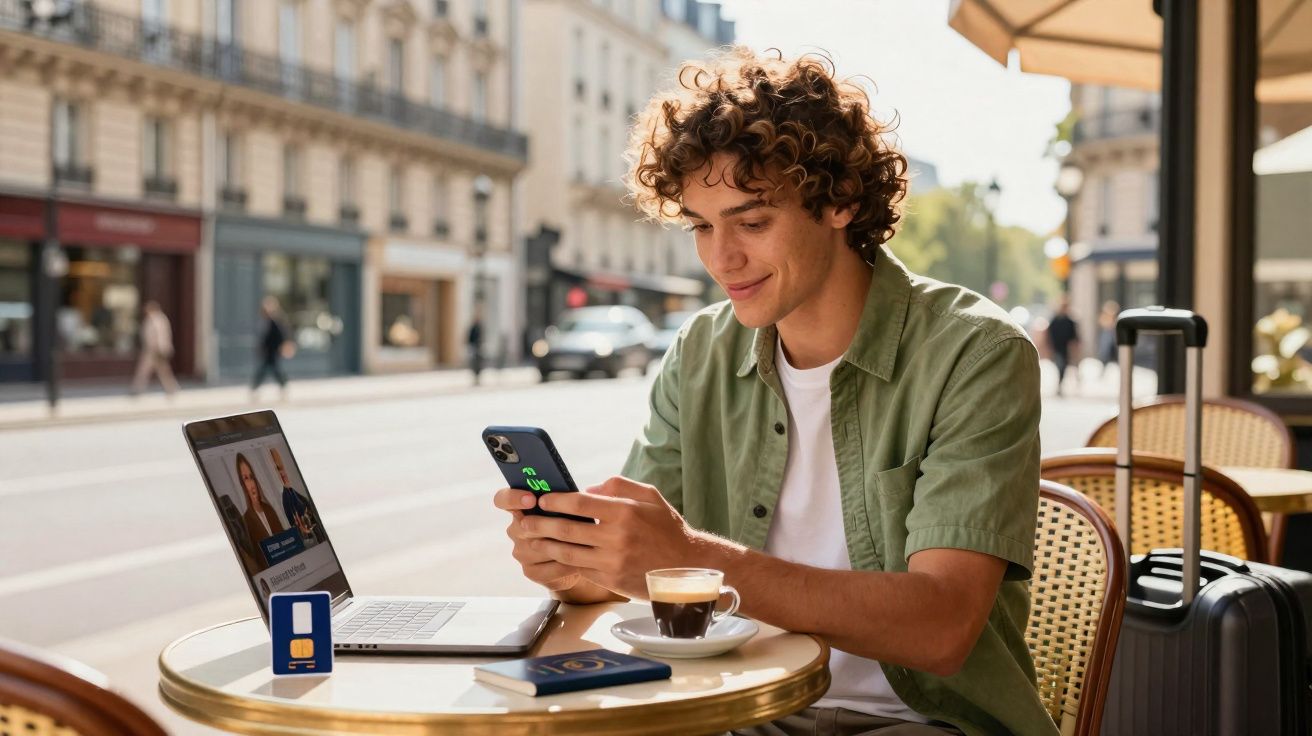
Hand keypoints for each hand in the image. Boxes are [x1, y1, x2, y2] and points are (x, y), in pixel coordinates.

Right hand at [492, 488, 584, 591]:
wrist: (580, 558)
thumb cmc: (575, 526)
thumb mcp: (571, 508)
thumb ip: (567, 498)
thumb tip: (583, 491)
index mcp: (521, 508)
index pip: (503, 499)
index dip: (513, 498)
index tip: (531, 499)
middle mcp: (516, 530)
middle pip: (524, 525)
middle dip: (549, 525)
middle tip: (572, 524)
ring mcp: (521, 552)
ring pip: (540, 547)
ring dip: (563, 545)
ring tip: (585, 544)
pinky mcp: (530, 572)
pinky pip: (550, 567)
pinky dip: (568, 564)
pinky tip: (582, 561)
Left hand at [520, 477, 704, 598]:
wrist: (687, 567)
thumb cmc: (666, 529)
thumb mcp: (650, 496)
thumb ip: (618, 486)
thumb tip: (589, 489)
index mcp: (625, 512)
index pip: (580, 504)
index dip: (556, 501)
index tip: (542, 500)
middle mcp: (616, 537)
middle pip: (567, 529)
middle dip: (541, 524)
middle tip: (524, 520)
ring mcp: (612, 561)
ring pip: (568, 552)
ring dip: (545, 545)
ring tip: (531, 538)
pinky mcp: (611, 579)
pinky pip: (579, 569)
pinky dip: (562, 562)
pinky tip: (551, 555)